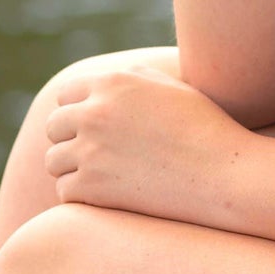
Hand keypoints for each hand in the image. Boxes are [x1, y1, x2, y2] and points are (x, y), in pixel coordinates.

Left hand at [44, 63, 249, 227]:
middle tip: (93, 152)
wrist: (220, 171)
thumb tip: (100, 85)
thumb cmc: (202, 126)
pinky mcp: (90, 187)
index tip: (90, 125)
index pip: (66, 93)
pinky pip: (63, 190)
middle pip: (54, 126)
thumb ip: (130, 79)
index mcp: (113, 82)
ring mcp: (90, 151)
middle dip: (69, 138)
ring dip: (71, 167)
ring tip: (99, 173)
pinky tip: (105, 193)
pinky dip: (80, 194)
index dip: (77, 108)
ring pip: (53, 161)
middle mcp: (95, 113)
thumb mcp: (169, 86)